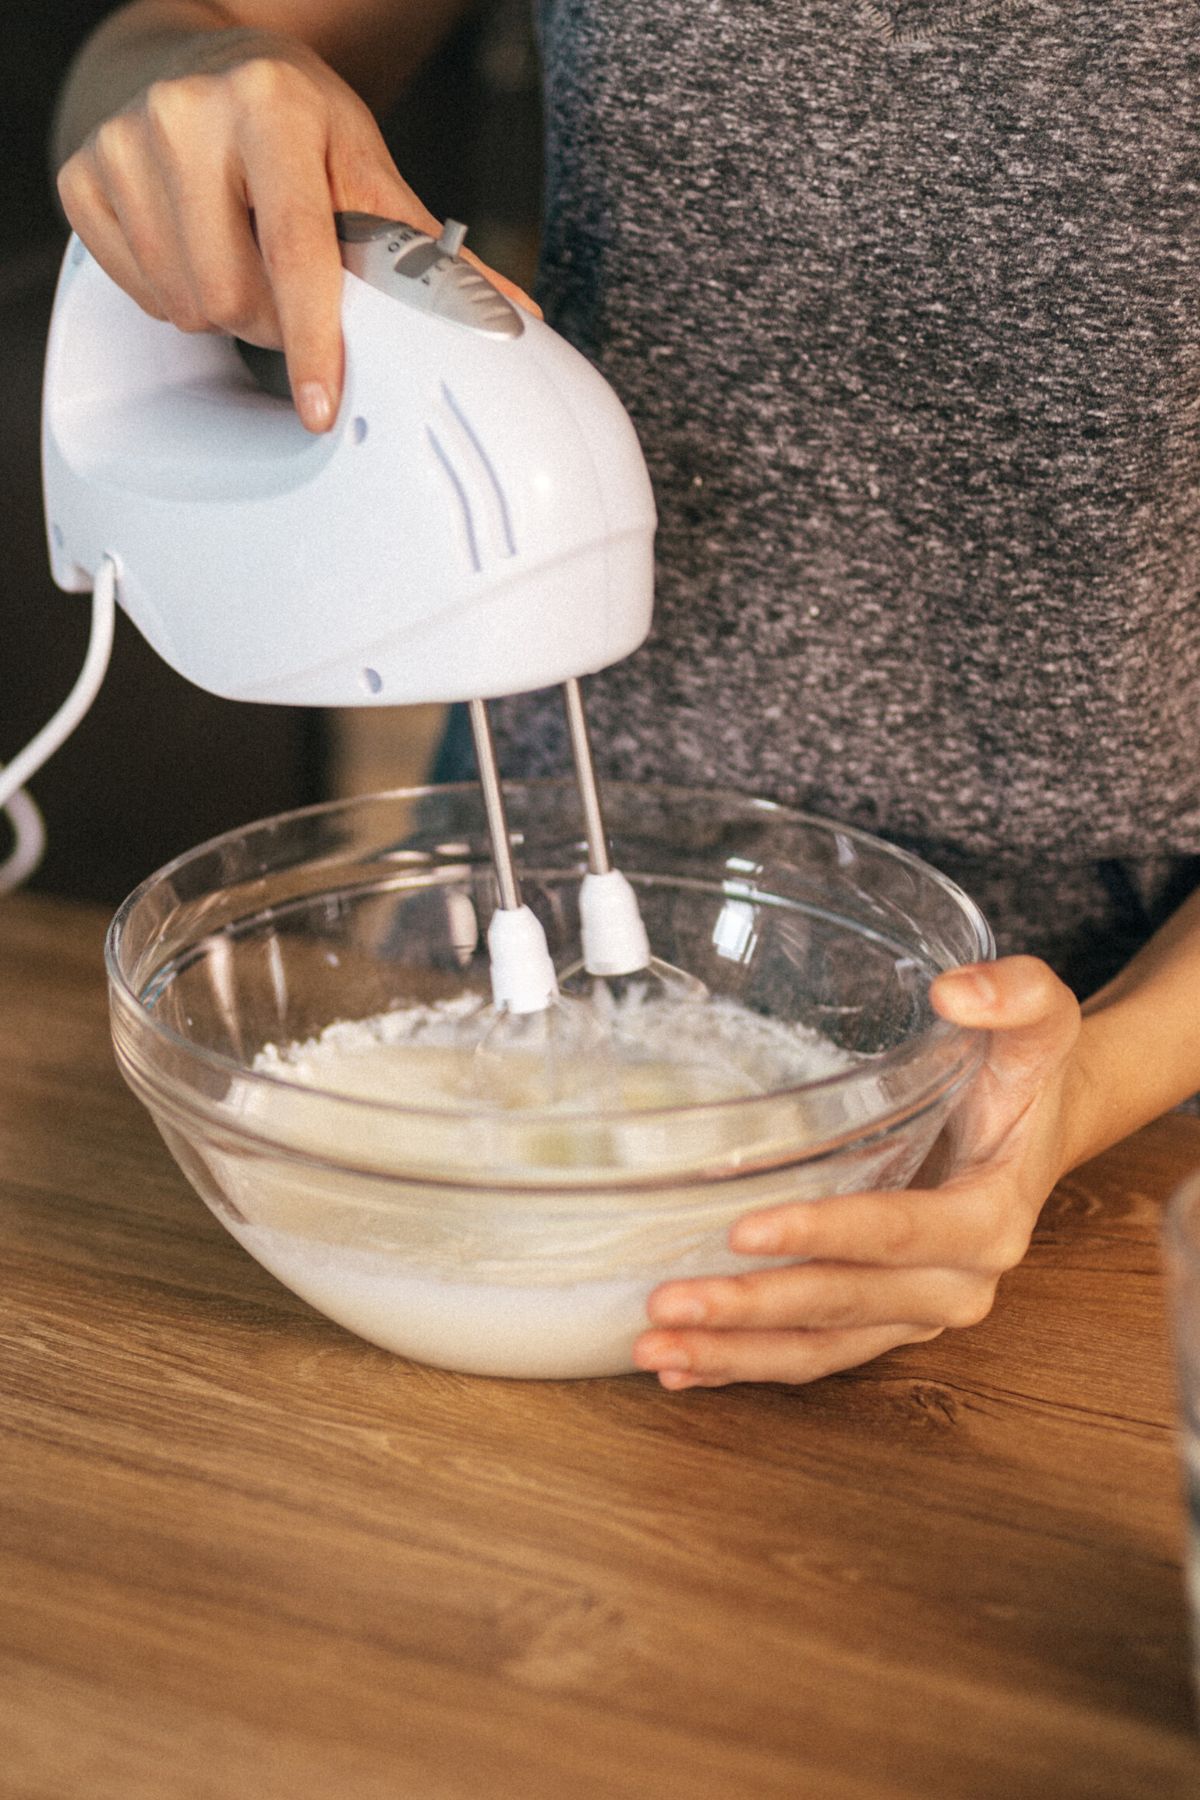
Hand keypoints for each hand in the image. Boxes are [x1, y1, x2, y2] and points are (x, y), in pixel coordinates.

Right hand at [56, 29, 536, 431]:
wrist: (208, 66)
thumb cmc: (297, 125)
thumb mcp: (363, 165)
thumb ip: (425, 251)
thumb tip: (512, 318)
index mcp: (272, 107)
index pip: (297, 251)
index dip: (314, 341)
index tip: (322, 404)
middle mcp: (189, 113)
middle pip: (231, 296)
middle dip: (268, 318)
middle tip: (283, 282)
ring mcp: (124, 142)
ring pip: (183, 305)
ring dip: (223, 310)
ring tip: (241, 256)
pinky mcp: (83, 176)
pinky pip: (137, 291)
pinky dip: (172, 292)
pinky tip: (192, 245)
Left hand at [633, 956, 1083, 1388]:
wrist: (1037, 1128)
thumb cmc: (1025, 1076)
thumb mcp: (1042, 1023)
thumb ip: (1016, 996)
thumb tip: (956, 990)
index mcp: (988, 1221)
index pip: (897, 1234)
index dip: (823, 1234)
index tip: (743, 1230)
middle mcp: (954, 1285)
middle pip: (843, 1306)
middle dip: (753, 1310)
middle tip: (667, 1304)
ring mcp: (915, 1313)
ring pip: (821, 1350)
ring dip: (735, 1354)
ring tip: (653, 1351)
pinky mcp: (883, 1322)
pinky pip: (815, 1357)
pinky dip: (747, 1366)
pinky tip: (683, 1371)